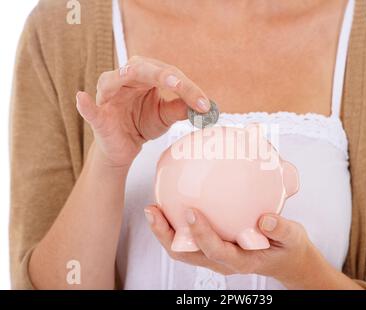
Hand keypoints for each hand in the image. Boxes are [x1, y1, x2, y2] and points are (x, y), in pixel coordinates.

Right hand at [76, 56, 210, 167]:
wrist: (124, 148)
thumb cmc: (143, 123)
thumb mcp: (166, 116)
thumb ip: (180, 109)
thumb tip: (203, 107)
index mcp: (144, 75)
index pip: (168, 74)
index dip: (188, 89)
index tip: (205, 105)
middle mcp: (124, 78)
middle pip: (144, 69)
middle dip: (164, 76)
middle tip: (179, 85)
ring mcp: (108, 96)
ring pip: (114, 80)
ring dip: (126, 77)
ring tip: (131, 77)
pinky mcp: (98, 116)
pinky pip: (91, 109)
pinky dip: (86, 105)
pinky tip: (82, 98)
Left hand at [144, 205, 312, 288]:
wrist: (287, 260)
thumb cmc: (288, 247)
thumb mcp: (293, 237)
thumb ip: (281, 229)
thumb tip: (265, 219)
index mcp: (242, 260)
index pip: (216, 250)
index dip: (201, 234)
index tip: (191, 211)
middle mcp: (224, 261)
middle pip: (187, 253)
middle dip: (166, 235)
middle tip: (153, 210)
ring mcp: (215, 257)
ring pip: (183, 249)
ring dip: (164, 231)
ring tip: (152, 208)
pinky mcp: (213, 249)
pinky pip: (188, 240)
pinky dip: (175, 226)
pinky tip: (172, 204)